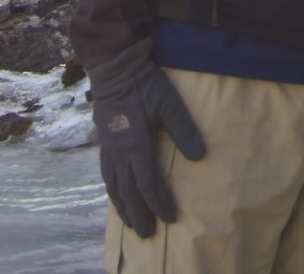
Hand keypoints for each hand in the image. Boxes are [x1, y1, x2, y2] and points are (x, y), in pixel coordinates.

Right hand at [89, 44, 205, 235]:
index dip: (159, 203)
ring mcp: (109, 148)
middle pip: (129, 193)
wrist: (114, 68)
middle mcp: (120, 153)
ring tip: (131, 224)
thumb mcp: (169, 104)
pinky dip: (112, 191)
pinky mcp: (104, 142)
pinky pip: (106, 175)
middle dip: (140, 214)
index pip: (148, 184)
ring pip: (115, 187)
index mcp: (136, 146)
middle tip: (148, 234)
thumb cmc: (144, 84)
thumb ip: (183, 130)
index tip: (170, 218)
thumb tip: (199, 158)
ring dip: (124, 208)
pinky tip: (115, 195)